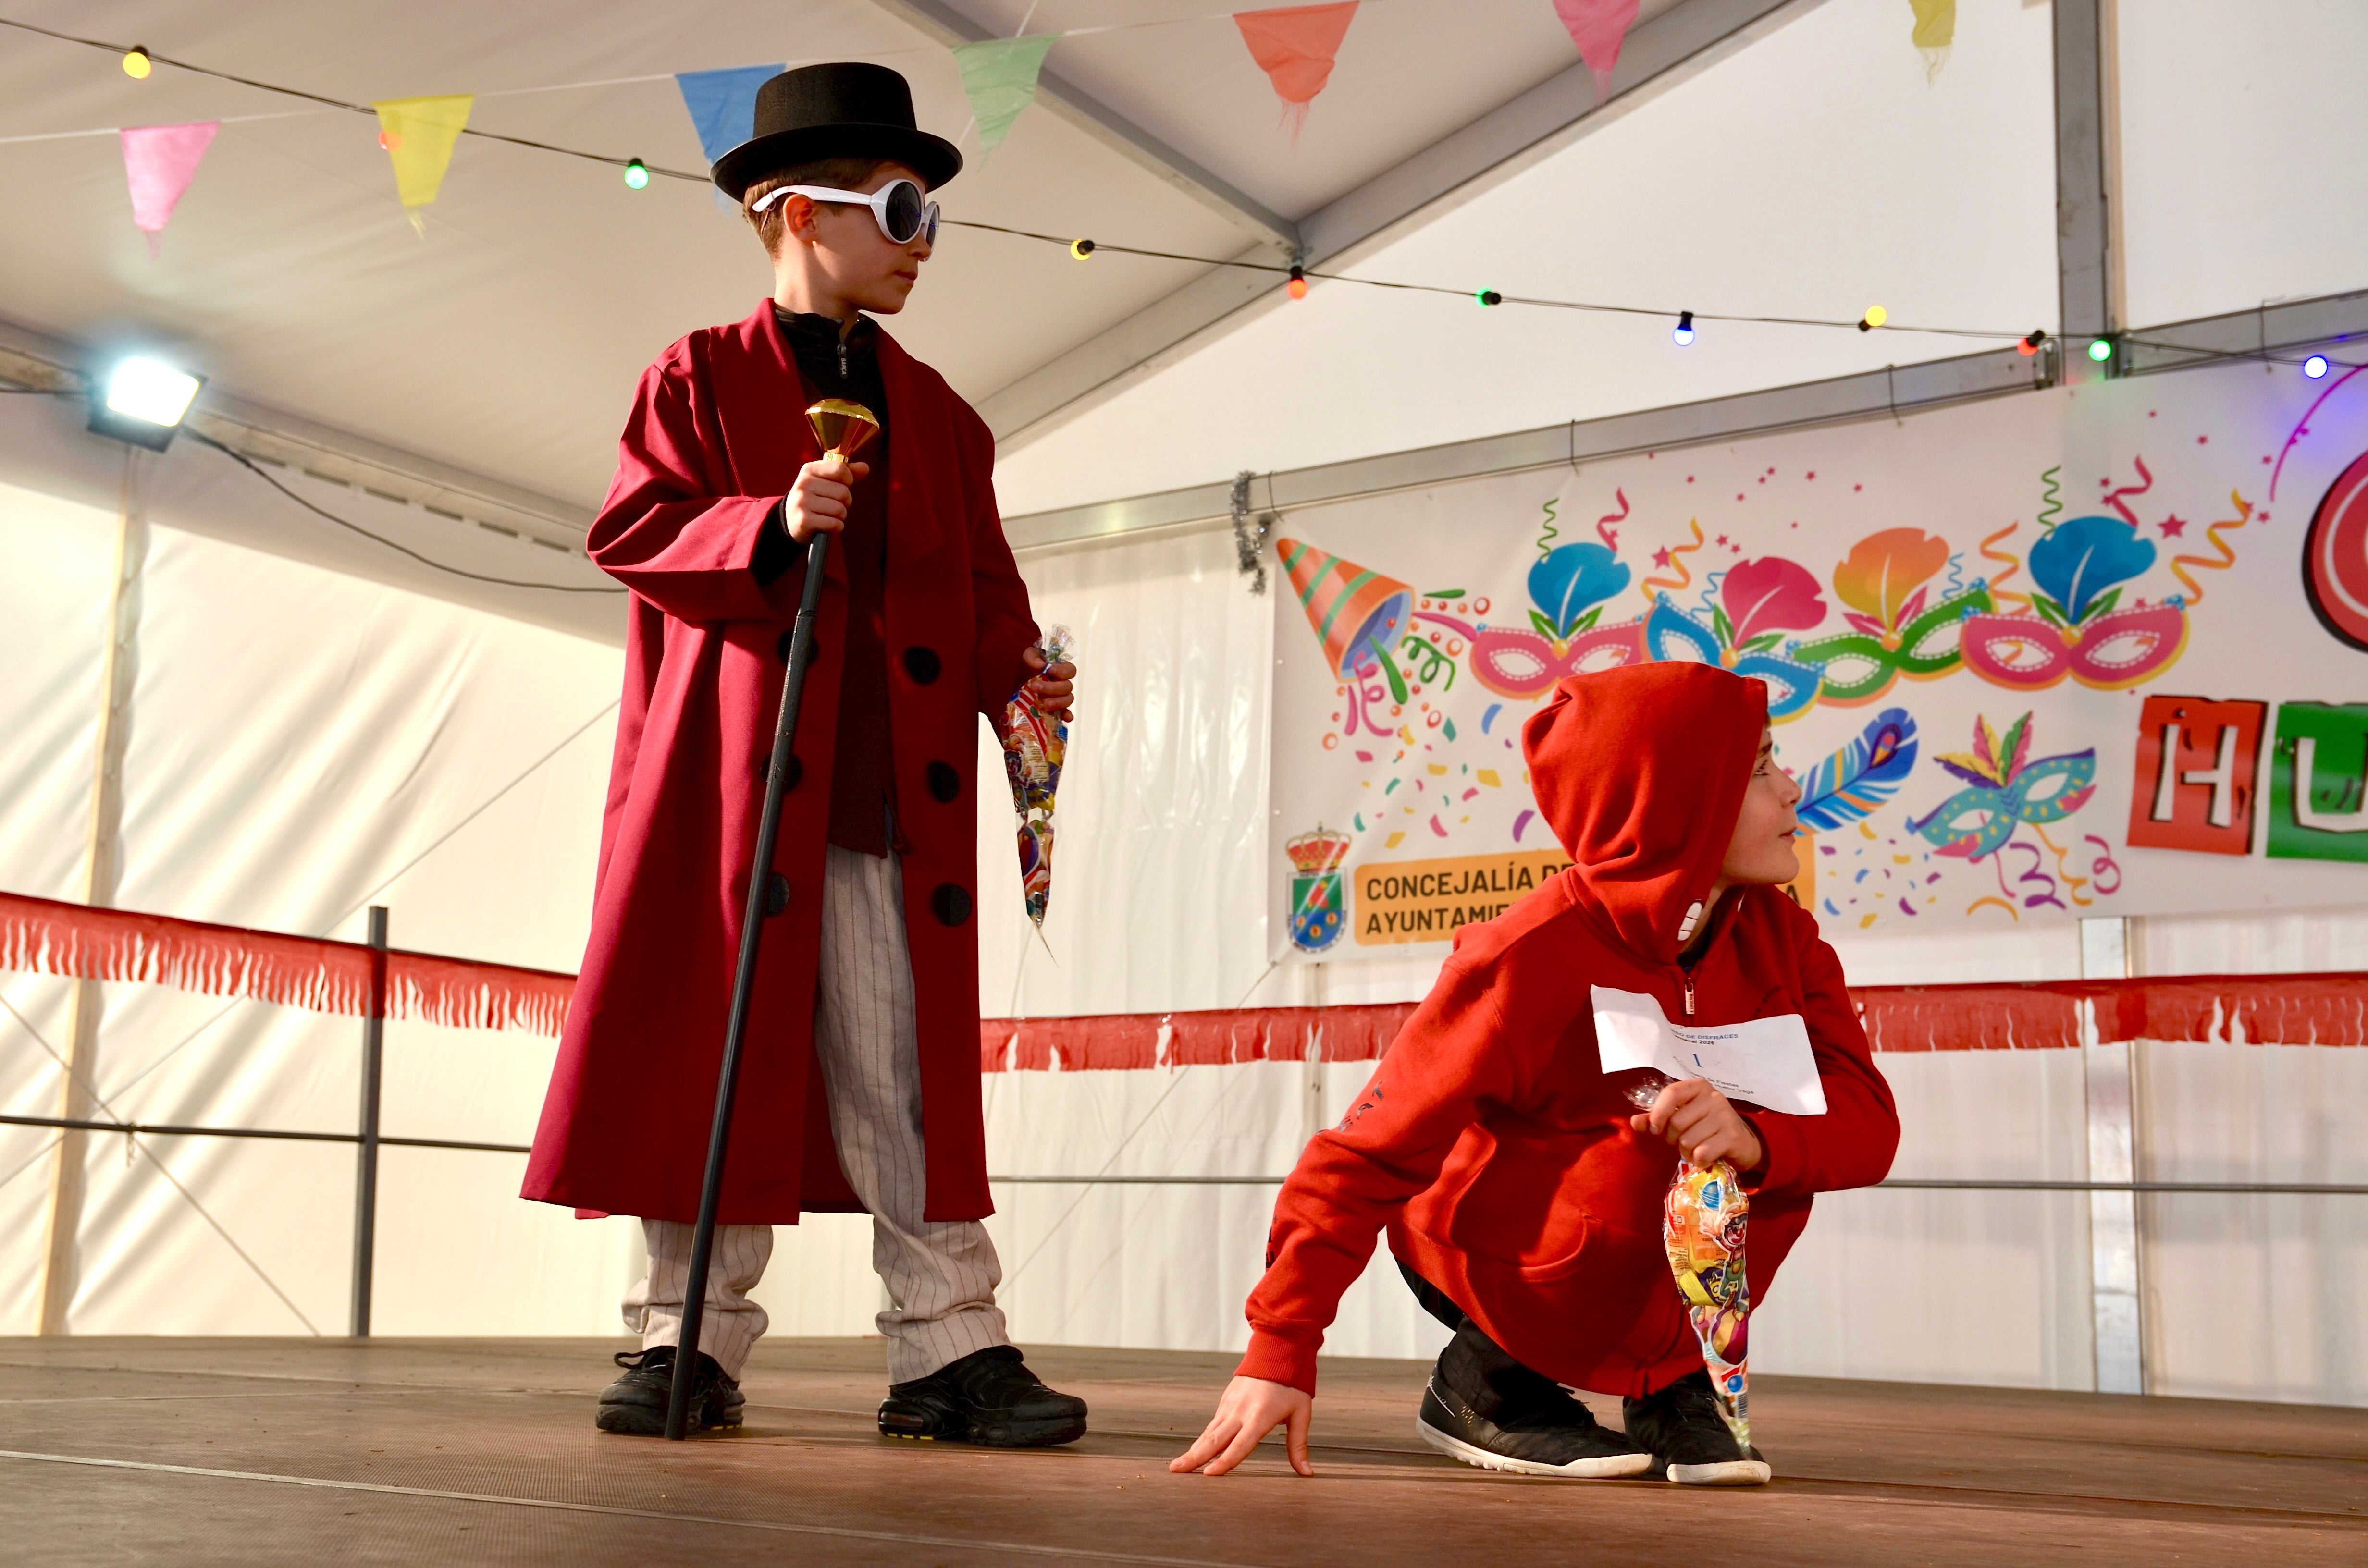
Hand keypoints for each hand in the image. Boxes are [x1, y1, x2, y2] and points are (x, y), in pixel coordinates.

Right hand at [785, 455, 868, 542]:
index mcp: (809, 469)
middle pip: (843, 492)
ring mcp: (802, 502)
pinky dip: (836, 526)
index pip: (840, 469)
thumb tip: (865, 468)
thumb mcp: (825, 480)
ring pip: (839, 509)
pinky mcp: (804, 520)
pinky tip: (827, 525)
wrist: (791, 519)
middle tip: (833, 504)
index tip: (843, 484)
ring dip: (840, 515)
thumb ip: (847, 473)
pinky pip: (834, 524)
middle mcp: (803, 484)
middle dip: (845, 501)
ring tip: (829, 514)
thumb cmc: (815, 497)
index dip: (848, 479)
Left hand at [1020, 645, 1075, 719]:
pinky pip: (1065, 714)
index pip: (1070, 670)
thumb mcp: (1025, 658)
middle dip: (1052, 688)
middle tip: (1035, 687)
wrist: (1015, 684)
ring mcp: (1059, 698)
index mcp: (1059, 670)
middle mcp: (1061, 684)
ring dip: (1058, 702)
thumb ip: (1032, 658)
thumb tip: (1040, 665)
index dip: (1063, 671)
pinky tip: (1064, 718)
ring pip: (1067, 700)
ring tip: (1044, 703)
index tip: (1049, 670)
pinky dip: (1066, 716)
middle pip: (1067, 687)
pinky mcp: (1054, 710)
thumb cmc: (1024, 668)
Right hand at [1169, 1376, 1312, 1476]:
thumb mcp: (1301, 1414)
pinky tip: (1195, 1450)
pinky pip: (1213, 1423)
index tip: (1208, 1476)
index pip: (1239, 1446)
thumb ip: (1298, 1445)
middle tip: (1175, 1471)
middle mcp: (1240, 1411)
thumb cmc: (1293, 1383)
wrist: (1278, 1349)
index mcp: (1259, 1417)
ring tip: (1177, 1465)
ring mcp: (1230, 1404)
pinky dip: (1202, 1438)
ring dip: (1193, 1449)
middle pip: (1214, 1440)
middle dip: (1194, 1458)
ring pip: (1209, 1432)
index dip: (1224, 1462)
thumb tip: (1307, 1473)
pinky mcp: (1226, 1399)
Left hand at [1630, 1078, 1764, 1171]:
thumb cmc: (1706, 1128)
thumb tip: (1634, 1122)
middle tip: (1683, 1142)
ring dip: (1687, 1152)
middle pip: (1677, 1122)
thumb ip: (1656, 1119)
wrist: (1742, 1143)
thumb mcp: (1681, 1119)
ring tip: (1696, 1149)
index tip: (1655, 1129)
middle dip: (1674, 1138)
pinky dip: (1699, 1160)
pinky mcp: (1732, 1137)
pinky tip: (1706, 1157)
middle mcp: (1713, 1097)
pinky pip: (1702, 1153)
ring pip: (1688, 1140)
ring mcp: (1725, 1116)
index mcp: (1698, 1087)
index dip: (1658, 1113)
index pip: (1671, 1093)